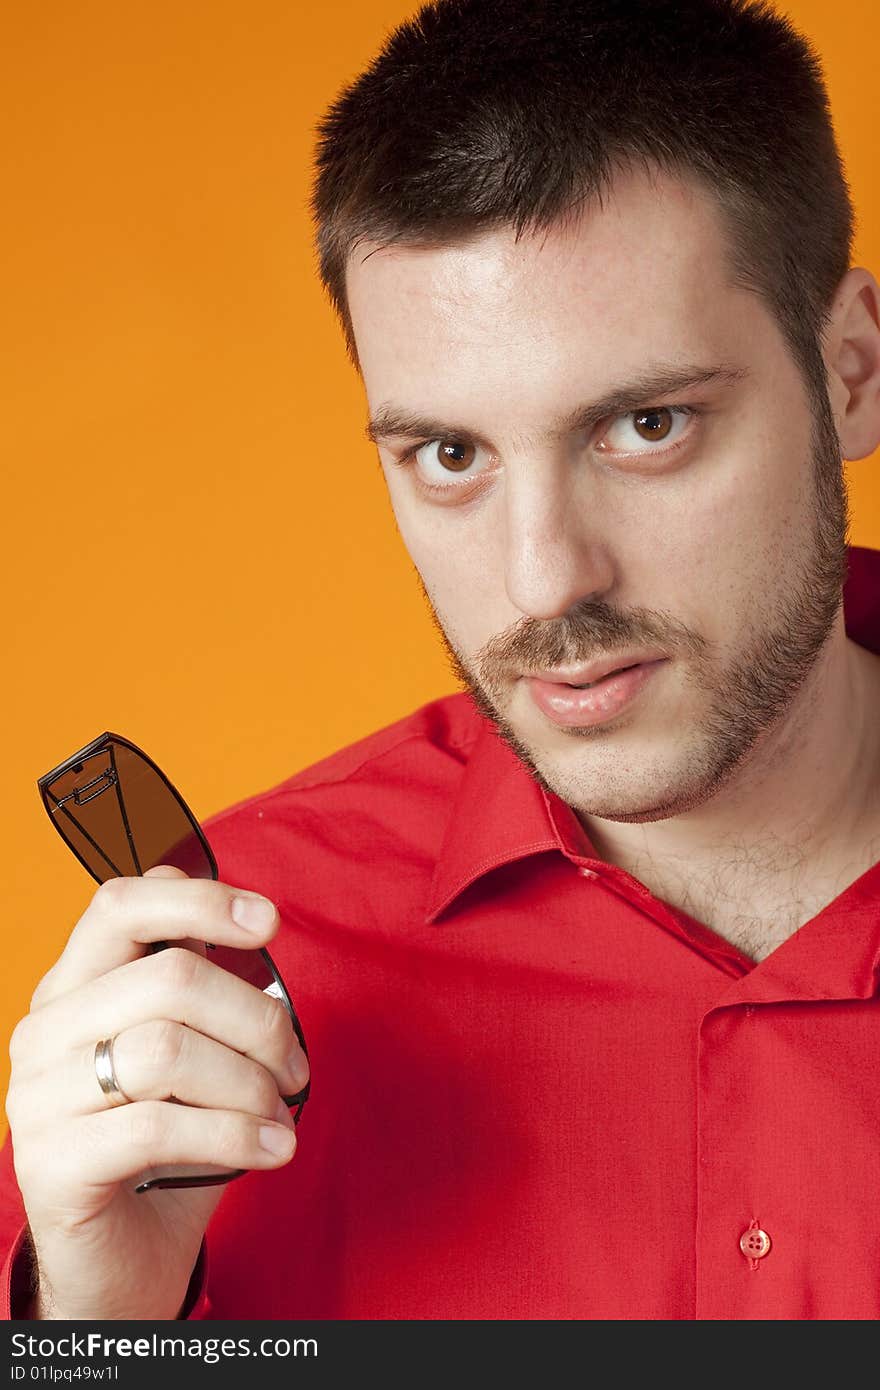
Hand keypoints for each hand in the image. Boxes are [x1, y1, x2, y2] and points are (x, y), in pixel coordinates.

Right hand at [4, 864, 308, 1319]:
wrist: (122, 1258)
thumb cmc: (168, 1145)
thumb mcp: (190, 1052)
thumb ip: (204, 989)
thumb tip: (257, 930)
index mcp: (74, 986)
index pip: (120, 905)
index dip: (200, 900)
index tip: (269, 921)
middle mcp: (45, 1031)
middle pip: (170, 978)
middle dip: (257, 1019)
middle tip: (294, 1067)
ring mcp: (37, 1098)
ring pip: (167, 1050)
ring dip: (249, 1082)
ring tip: (281, 1113)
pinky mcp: (52, 1164)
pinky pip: (160, 1127)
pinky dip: (236, 1134)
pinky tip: (273, 1148)